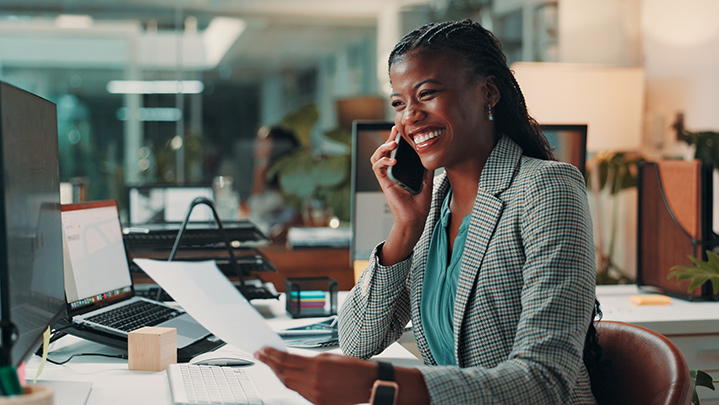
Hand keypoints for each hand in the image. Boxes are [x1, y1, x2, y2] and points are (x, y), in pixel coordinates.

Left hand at [254, 346, 375, 404]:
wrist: (369, 384)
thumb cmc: (354, 368)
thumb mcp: (330, 356)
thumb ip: (309, 359)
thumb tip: (293, 360)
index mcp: (316, 366)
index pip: (286, 359)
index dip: (271, 354)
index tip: (263, 349)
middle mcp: (313, 381)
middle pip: (283, 372)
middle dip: (270, 363)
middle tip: (260, 355)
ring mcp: (315, 394)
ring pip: (288, 384)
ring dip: (278, 374)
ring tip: (271, 365)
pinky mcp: (318, 402)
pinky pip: (299, 392)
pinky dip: (291, 383)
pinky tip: (287, 377)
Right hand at [370, 126, 432, 263]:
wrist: (415, 219)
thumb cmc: (419, 205)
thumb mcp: (427, 181)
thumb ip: (427, 168)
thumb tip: (432, 154)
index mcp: (400, 171)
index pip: (395, 152)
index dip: (396, 140)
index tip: (402, 131)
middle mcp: (392, 173)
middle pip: (384, 151)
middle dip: (388, 139)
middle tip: (395, 130)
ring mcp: (387, 178)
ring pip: (376, 157)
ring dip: (382, 148)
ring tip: (392, 143)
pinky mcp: (384, 183)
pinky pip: (377, 169)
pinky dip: (383, 162)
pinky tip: (392, 160)